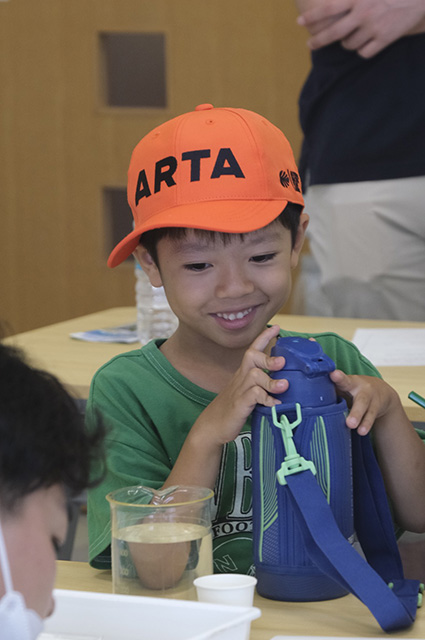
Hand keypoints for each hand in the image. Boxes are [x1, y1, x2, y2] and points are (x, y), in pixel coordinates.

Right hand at [197, 324, 287, 445]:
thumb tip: (286, 382)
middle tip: (283, 361)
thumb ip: (263, 385)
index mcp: (244, 373)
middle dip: (268, 357)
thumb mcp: (248, 392)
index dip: (264, 337)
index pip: (253, 349)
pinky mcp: (239, 404)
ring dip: (271, 380)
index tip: (276, 328)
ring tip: (284, 386)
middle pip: (251, 357)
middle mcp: (241, 378)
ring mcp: (239, 390)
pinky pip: (254, 396)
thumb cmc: (233, 408)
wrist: (212, 425)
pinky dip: (267, 399)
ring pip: (254, 376)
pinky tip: (276, 404)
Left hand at [297, 0, 424, 57]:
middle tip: (311, 44)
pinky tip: (365, 42)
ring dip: (346, 42)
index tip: (300, 23)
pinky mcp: (385, 39)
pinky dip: (362, 49)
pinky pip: (364, 52)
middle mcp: (363, 13)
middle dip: (318, 41)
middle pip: (333, 33)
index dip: (312, 17)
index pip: (327, 9)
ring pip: (348, 44)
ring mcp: (374, 28)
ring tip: (352, 34)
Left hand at [329, 370, 398, 434]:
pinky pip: (372, 418)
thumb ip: (330, 388)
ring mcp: (372, 400)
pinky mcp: (376, 409)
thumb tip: (305, 393)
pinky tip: (362, 432)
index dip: (339, 378)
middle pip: (361, 401)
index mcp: (350, 382)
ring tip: (359, 431)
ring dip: (364, 421)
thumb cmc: (352, 389)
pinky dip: (367, 425)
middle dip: (356, 412)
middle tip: (349, 423)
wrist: (380, 391)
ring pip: (369, 411)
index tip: (333, 375)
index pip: (344, 380)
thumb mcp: (344, 385)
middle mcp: (363, 390)